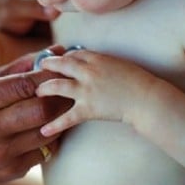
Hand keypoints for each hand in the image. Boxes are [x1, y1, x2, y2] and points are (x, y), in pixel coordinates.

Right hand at [0, 59, 72, 183]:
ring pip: (48, 132)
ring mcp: (1, 153)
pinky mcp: (11, 170)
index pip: (24, 85)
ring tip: (60, 106)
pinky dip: (49, 137)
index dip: (47, 76)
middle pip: (42, 110)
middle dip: (60, 96)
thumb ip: (14, 69)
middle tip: (66, 88)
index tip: (57, 70)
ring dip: (59, 117)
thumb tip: (53, 51)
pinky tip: (45, 128)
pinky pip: (44, 151)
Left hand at [37, 49, 157, 135]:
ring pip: (57, 86)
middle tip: (38, 68)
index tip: (59, 60)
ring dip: (44, 89)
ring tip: (37, 92)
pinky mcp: (88, 108)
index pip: (74, 54)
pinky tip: (43, 131)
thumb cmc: (139, 82)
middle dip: (47, 65)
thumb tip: (92, 64)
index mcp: (98, 59)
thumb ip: (103, 63)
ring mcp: (86, 90)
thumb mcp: (120, 65)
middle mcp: (88, 72)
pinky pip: (67, 117)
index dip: (64, 57)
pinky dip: (54, 125)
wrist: (147, 99)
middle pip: (61, 64)